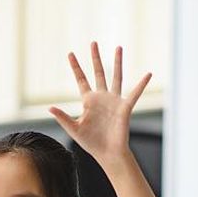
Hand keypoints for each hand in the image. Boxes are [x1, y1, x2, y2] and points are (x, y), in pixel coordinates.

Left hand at [50, 43, 150, 167]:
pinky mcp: (125, 107)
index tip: (70, 53)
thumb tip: (49, 108)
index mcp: (88, 101)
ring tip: (118, 47)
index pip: (81, 79)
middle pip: (98, 72)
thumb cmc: (91, 142)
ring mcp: (114, 101)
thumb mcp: (74, 129)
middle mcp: (101, 97)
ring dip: (117, 62)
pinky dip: (141, 84)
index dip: (76, 67)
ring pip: (116, 77)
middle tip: (93, 43)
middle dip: (95, 58)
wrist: (107, 153)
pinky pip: (134, 93)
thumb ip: (63, 117)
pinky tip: (148, 74)